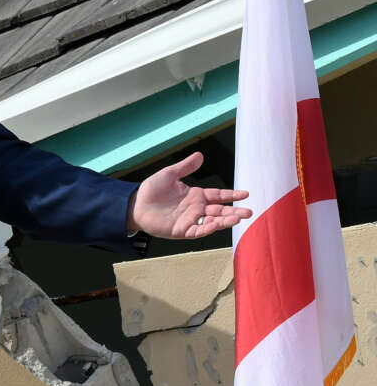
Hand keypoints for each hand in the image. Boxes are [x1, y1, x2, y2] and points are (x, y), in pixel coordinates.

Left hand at [127, 152, 251, 238]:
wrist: (135, 205)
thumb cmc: (151, 190)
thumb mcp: (169, 174)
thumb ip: (185, 167)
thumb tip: (200, 155)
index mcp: (196, 195)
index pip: (218, 195)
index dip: (232, 195)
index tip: (246, 194)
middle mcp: (196, 209)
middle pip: (219, 210)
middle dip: (234, 211)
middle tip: (250, 212)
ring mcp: (190, 220)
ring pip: (213, 221)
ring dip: (226, 220)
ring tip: (239, 218)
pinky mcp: (182, 230)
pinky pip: (198, 230)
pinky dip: (208, 228)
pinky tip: (217, 224)